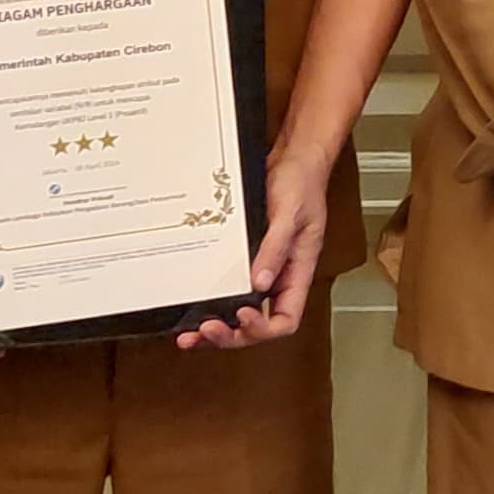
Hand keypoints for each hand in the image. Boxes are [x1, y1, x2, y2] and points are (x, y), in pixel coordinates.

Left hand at [177, 140, 332, 347]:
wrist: (293, 160)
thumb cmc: (302, 183)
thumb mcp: (290, 215)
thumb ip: (275, 249)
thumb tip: (260, 282)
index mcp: (298, 272)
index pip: (286, 319)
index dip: (262, 327)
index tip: (240, 315)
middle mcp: (281, 277)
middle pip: (259, 325)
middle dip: (232, 334)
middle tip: (206, 330)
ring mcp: (264, 270)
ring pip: (242, 313)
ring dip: (218, 328)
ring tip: (192, 334)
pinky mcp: (248, 258)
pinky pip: (231, 289)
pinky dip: (213, 303)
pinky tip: (195, 308)